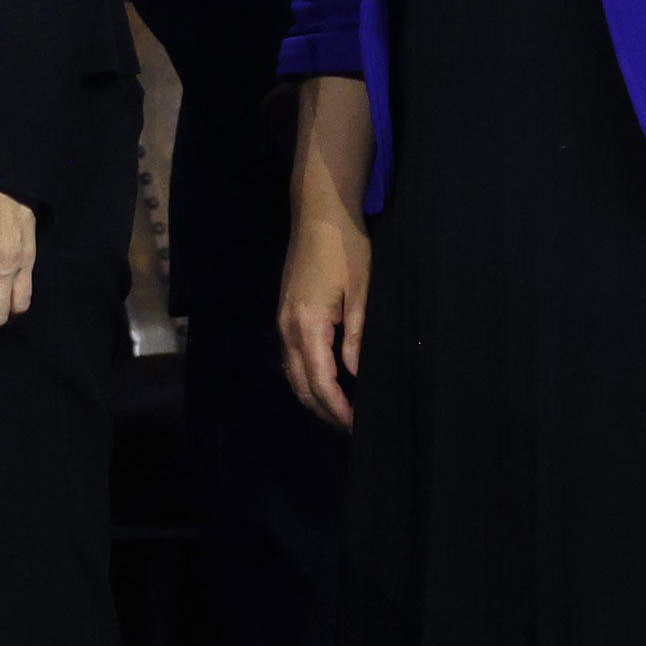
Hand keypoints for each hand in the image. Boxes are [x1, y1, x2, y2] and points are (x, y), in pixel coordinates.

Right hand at [277, 201, 369, 430]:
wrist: (318, 216)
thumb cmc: (346, 251)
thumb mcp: (361, 293)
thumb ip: (357, 337)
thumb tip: (357, 376)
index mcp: (308, 325)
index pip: (319, 380)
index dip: (338, 408)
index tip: (357, 427)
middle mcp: (288, 328)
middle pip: (300, 383)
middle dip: (324, 410)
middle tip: (352, 429)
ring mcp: (284, 321)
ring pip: (292, 373)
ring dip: (314, 397)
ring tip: (340, 413)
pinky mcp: (287, 314)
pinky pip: (292, 358)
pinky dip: (307, 378)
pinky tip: (326, 382)